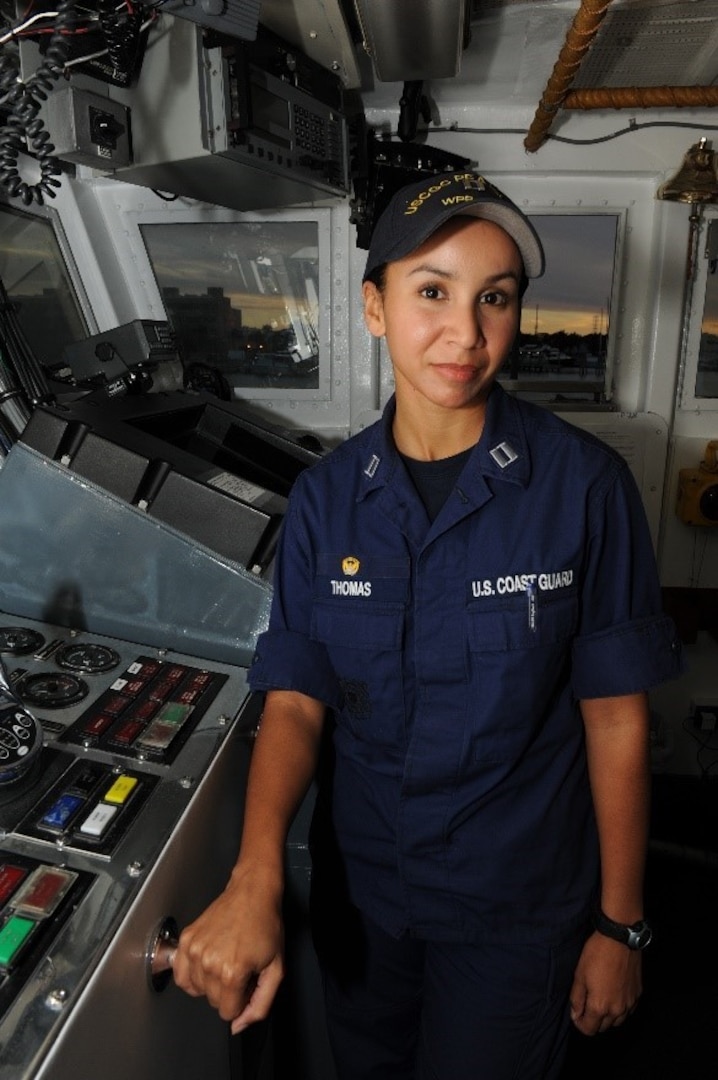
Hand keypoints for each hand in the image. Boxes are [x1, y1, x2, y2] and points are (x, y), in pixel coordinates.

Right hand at [172, 866, 284, 1034]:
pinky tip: (207, 963)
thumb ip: (260, 1005)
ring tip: (226, 959)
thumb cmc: (266, 925)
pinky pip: (181, 976)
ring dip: (211, 982)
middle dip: (229, 991)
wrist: (252, 892)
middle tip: (240, 966)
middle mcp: (209, 962)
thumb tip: (238, 1026)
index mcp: (232, 972)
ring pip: (197, 990)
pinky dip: (193, 976)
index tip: (248, 980)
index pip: (229, 1013)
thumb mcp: (275, 969)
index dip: (242, 999)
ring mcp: (194, 950)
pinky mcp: (186, 940)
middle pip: (213, 1002)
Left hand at [569, 931, 642, 1035]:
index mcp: (600, 1007)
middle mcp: (617, 1010)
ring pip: (617, 1021)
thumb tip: (575, 1015)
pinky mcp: (638, 995)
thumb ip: (576, 998)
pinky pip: (628, 1011)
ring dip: (607, 1016)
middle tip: (587, 1002)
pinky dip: (620, 1009)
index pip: (588, 1030)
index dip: (579, 1023)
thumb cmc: (596, 954)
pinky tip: (614, 995)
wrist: (620, 938)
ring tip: (600, 999)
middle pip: (603, 1028)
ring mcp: (630, 1003)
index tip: (576, 1012)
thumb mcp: (579, 974)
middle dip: (593, 1020)